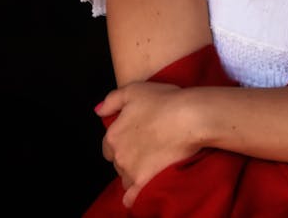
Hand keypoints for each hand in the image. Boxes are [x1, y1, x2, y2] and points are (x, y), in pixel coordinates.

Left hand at [97, 81, 201, 208]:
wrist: (189, 117)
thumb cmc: (164, 100)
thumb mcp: (134, 90)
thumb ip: (112, 100)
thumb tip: (98, 111)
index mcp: (113, 134)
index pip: (108, 146)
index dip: (121, 141)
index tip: (136, 137)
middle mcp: (118, 155)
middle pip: (117, 162)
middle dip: (128, 156)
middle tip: (146, 147)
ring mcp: (130, 170)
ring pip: (125, 177)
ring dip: (133, 172)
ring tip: (151, 162)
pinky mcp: (144, 183)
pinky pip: (131, 197)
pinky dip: (134, 194)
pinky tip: (143, 186)